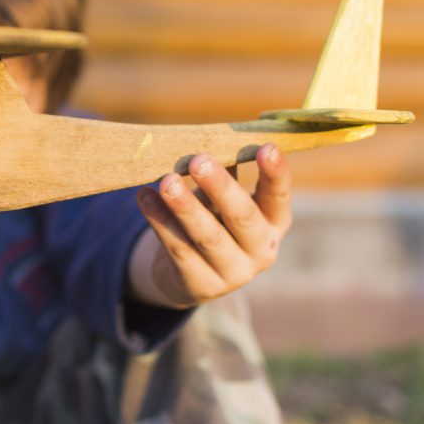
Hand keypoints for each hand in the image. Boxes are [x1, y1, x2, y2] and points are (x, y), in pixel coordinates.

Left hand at [131, 143, 291, 308]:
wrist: (191, 276)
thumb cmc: (214, 221)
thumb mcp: (223, 198)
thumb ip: (224, 172)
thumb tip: (214, 138)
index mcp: (275, 222)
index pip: (279, 196)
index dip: (275, 173)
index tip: (266, 147)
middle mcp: (262, 250)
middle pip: (242, 217)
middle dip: (220, 187)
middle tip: (198, 160)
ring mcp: (234, 273)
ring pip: (209, 237)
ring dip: (186, 207)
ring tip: (166, 181)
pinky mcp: (202, 286)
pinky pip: (178, 249)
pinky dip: (160, 221)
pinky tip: (145, 196)